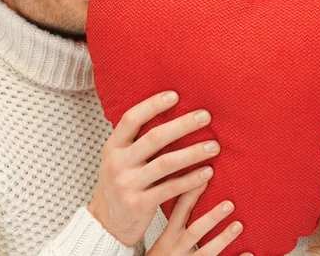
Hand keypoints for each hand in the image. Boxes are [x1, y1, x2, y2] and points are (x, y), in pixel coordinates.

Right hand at [88, 91, 220, 246]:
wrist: (105, 224)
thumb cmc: (120, 183)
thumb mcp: (120, 158)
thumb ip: (137, 140)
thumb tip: (170, 112)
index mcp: (113, 146)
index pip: (131, 118)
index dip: (153, 105)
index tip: (175, 95)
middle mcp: (118, 162)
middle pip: (154, 138)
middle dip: (183, 125)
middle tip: (205, 116)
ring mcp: (127, 184)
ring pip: (166, 163)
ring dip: (193, 153)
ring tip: (214, 146)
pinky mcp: (139, 204)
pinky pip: (170, 189)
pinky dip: (191, 180)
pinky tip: (207, 173)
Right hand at [148, 183, 251, 255]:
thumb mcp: (162, 241)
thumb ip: (176, 223)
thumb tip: (190, 192)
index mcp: (168, 237)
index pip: (179, 211)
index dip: (191, 192)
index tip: (206, 175)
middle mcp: (177, 249)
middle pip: (194, 232)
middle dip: (212, 218)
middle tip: (229, 204)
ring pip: (206, 252)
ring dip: (223, 238)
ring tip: (239, 225)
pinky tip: (249, 254)